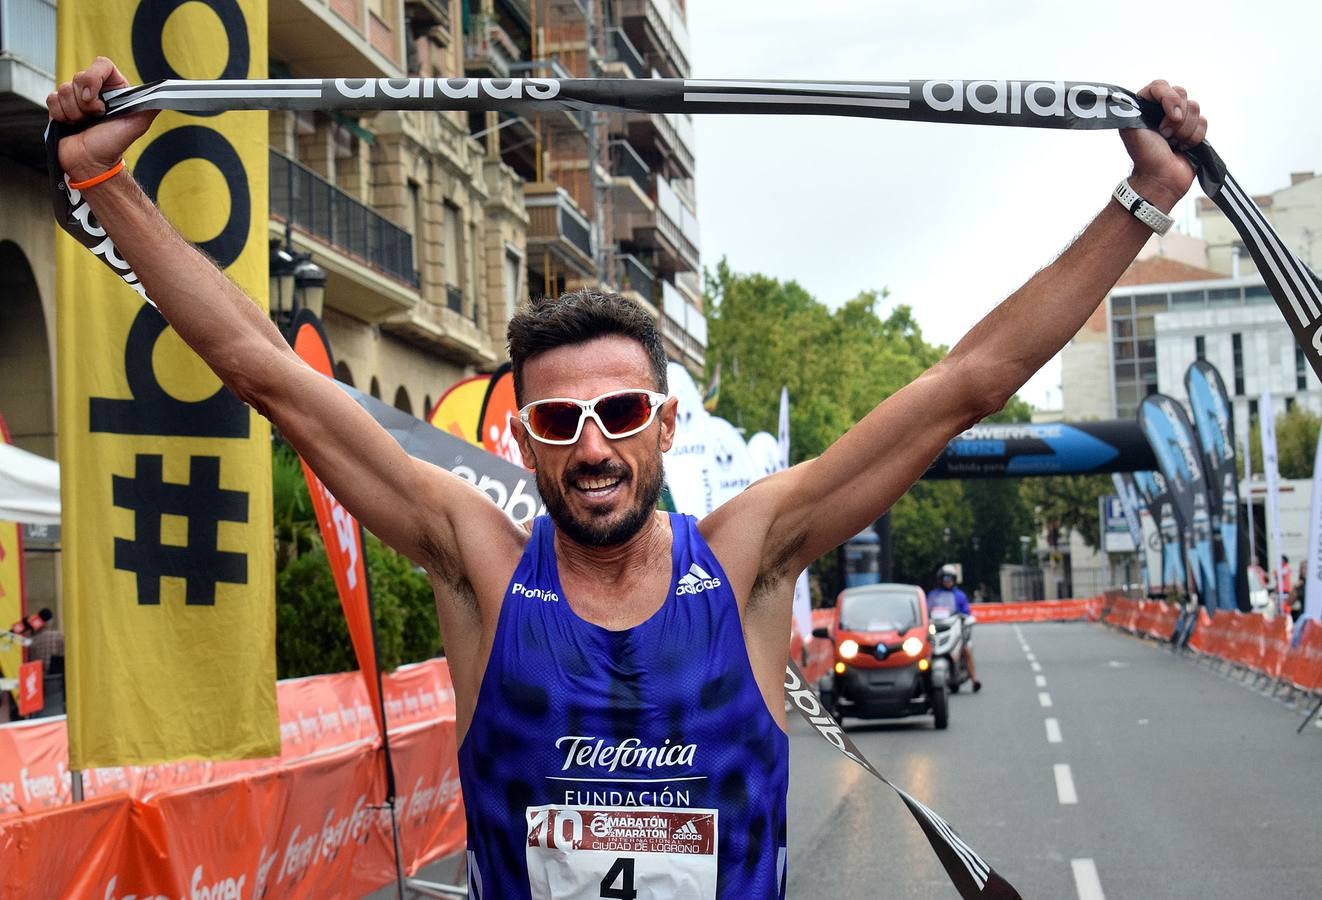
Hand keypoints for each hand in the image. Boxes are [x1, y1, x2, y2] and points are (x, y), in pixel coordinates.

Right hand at [47, 57, 157, 182]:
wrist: (91, 163)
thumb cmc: (112, 145)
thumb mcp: (137, 125)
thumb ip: (149, 106)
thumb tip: (164, 93)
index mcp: (113, 90)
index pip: (102, 64)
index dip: (94, 78)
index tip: (97, 100)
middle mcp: (94, 91)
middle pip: (79, 77)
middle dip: (86, 103)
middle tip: (95, 118)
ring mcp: (75, 98)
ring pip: (64, 89)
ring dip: (74, 111)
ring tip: (84, 124)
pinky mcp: (59, 106)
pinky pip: (52, 98)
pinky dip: (61, 113)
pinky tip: (71, 124)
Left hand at [1118, 80, 1207, 210]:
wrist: (1161, 178)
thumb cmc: (1145, 156)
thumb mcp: (1130, 128)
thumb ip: (1132, 107)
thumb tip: (1136, 96)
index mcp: (1146, 107)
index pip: (1160, 85)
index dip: (1167, 97)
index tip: (1170, 115)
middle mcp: (1162, 111)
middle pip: (1182, 93)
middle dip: (1175, 118)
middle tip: (1165, 135)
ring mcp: (1180, 120)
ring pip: (1195, 107)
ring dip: (1184, 131)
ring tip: (1173, 144)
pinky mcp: (1194, 130)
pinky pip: (1204, 121)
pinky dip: (1194, 137)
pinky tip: (1183, 148)